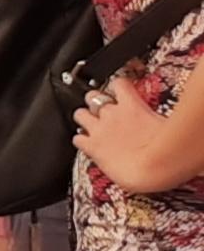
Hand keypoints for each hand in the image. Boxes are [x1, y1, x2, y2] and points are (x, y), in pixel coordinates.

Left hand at [78, 73, 186, 194]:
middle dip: (96, 102)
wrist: (154, 167)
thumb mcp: (169, 124)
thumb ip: (161, 116)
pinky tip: (86, 144)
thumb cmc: (169, 147)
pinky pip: (77, 139)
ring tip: (90, 125)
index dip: (118, 87)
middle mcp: (112, 113)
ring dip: (84, 118)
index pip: (119, 83)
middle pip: (93, 96)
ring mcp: (99, 129)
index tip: (120, 91)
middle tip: (103, 112)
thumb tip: (173, 118)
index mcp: (132, 105)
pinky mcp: (92, 146)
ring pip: (79, 114)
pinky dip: (80, 140)